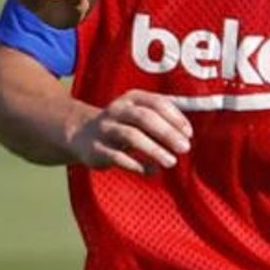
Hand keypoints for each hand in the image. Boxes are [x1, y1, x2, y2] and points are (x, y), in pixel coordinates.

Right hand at [67, 89, 193, 172]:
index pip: (156, 103)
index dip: (175, 118)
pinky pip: (117, 157)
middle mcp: (117, 110)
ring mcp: (105, 129)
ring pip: (130, 136)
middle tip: (185, 148)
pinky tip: (151, 171)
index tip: (188, 134)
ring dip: (154, 150)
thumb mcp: (139, 115)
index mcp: (131, 98)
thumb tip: (187, 136)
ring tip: (171, 162)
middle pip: (144, 117)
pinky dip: (136, 165)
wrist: (81, 135)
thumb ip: (161, 120)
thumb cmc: (123, 126)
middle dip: (167, 133)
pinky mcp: (96, 149)